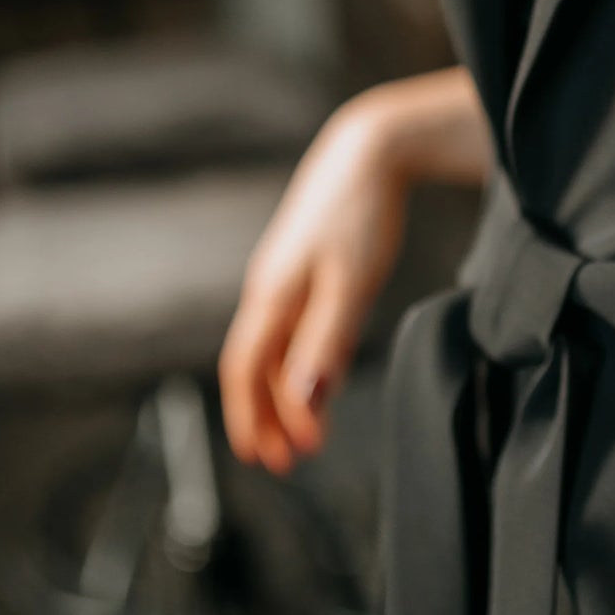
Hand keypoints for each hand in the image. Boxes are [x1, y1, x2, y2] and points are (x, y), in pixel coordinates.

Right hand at [219, 95, 411, 472]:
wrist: (369, 152)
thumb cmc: (358, 212)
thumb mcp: (349, 284)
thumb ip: (325, 343)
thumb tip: (302, 401)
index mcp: (271, 295)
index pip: (245, 369)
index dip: (250, 417)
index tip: (268, 459)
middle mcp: (270, 291)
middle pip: (256, 367)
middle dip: (267, 418)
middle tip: (287, 462)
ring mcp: (288, 281)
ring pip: (277, 351)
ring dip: (286, 396)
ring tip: (304, 435)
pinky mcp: (311, 272)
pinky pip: (298, 330)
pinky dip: (303, 364)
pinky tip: (319, 382)